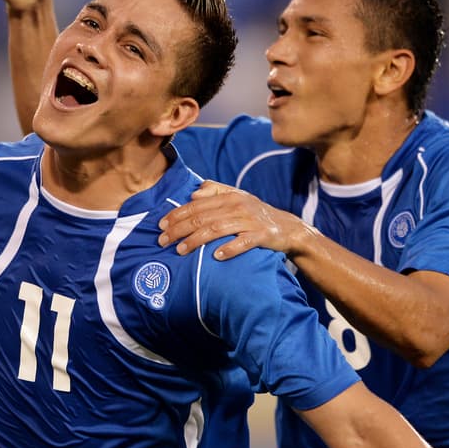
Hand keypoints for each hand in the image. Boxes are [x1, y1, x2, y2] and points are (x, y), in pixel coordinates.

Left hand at [158, 181, 312, 259]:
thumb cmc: (256, 214)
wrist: (288, 228)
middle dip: (179, 229)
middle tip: (162, 241)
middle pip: (202, 217)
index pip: (196, 205)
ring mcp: (250, 221)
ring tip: (180, 250)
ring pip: (217, 229)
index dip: (177, 214)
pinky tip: (216, 256)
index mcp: (229, 197)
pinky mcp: (262, 236)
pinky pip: (244, 242)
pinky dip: (229, 248)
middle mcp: (238, 206)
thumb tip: (193, 193)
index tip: (160, 225)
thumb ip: (216, 191)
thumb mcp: (238, 198)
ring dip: (197, 240)